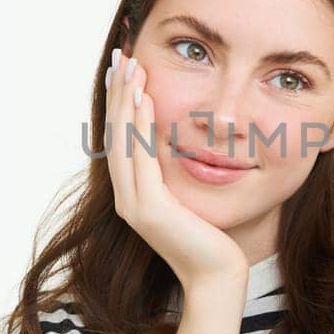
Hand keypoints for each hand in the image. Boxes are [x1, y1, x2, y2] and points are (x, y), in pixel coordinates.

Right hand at [104, 48, 247, 287]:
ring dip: (125, 101)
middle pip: (116, 135)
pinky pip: (141, 159)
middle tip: (122, 56)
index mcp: (133, 195)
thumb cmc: (212, 240)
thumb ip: (177, 176)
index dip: (120, 103)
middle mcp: (127, 198)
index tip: (125, 69)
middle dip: (118, 93)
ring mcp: (134, 205)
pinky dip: (140, 126)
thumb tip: (181, 145)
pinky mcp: (150, 210)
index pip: (122, 140)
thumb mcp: (190, 199)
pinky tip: (144, 99)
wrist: (217, 277)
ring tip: (130, 67)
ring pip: (124, 141)